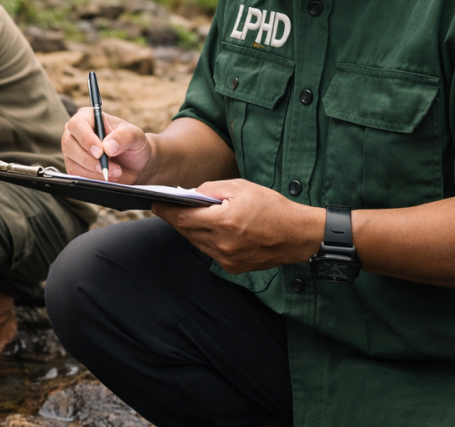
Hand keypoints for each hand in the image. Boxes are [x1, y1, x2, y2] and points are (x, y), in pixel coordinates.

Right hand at [62, 107, 152, 182]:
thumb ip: (124, 136)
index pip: (77, 124)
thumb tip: (108, 146)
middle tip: (107, 167)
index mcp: (88, 117)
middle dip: (89, 160)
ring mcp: (73, 151)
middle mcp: (77, 133)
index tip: (100, 152)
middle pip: (69, 145)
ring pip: (73, 163)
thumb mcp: (136, 136)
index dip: (86, 139)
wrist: (135, 165)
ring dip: (94, 172)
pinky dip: (92, 178)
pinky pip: (76, 175)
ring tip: (115, 172)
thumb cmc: (133, 145)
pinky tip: (107, 176)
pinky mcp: (74, 167)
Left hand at [152, 179, 320, 273]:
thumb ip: (211, 188)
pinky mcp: (234, 267)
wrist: (299, 235)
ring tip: (185, 217)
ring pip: (197, 243)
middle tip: (167, 208)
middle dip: (176, 219)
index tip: (154, 204)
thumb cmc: (272, 206)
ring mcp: (228, 259)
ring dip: (190, 230)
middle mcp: (222, 244)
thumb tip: (190, 193)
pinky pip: (210, 252)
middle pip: (186, 231)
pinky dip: (205, 240)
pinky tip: (207, 229)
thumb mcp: (241, 187)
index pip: (182, 217)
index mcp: (224, 222)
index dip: (165, 210)